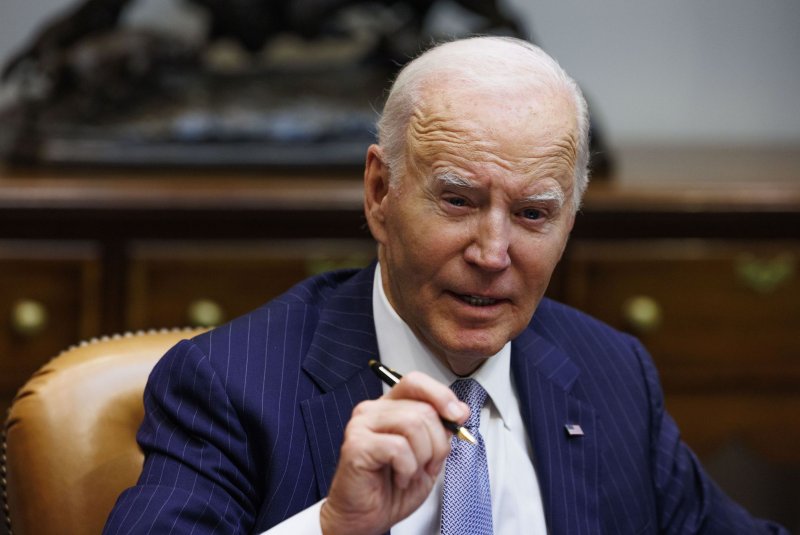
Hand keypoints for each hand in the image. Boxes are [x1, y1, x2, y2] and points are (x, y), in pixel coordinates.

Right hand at [320, 371, 468, 534]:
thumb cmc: (391, 488)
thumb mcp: (428, 455)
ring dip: (423, 457)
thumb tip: (460, 411)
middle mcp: (373, 410)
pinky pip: (398, 448)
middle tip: (428, 465)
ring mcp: (361, 425)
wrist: (365, 518)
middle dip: (437, 443)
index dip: (441, 395)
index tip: (458, 417)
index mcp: (390, 407)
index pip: (416, 382)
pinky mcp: (355, 445)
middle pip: (422, 408)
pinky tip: (399, 477)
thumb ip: (441, 430)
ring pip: (413, 424)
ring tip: (411, 472)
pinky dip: (407, 468)